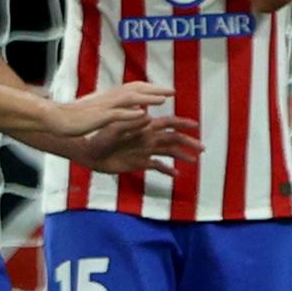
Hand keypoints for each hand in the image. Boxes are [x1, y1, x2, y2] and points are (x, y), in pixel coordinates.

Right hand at [47, 82, 171, 135]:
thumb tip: (132, 108)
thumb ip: (114, 109)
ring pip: (129, 99)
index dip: (150, 88)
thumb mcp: (97, 112)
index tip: (166, 91)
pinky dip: (130, 114)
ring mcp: (103, 107)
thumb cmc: (74, 118)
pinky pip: (117, 115)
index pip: (133, 88)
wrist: (54, 120)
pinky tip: (143, 115)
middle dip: (155, 89)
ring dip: (147, 98)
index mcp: (108, 97)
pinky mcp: (97, 117)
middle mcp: (108, 98)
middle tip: (172, 91)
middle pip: (135, 89)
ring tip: (164, 99)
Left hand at [72, 114, 202, 175]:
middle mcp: (148, 138)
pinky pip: (157, 166)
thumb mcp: (114, 129)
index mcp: (145, 128)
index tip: (196, 126)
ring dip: (182, 155)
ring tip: (195, 160)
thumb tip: (149, 115)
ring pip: (169, 152)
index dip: (182, 124)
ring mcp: (145, 151)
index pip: (168, 124)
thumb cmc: (99, 138)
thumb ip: (130, 122)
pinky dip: (167, 170)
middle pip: (173, 139)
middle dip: (189, 142)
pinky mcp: (139, 163)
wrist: (89, 152)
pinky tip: (176, 175)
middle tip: (203, 148)